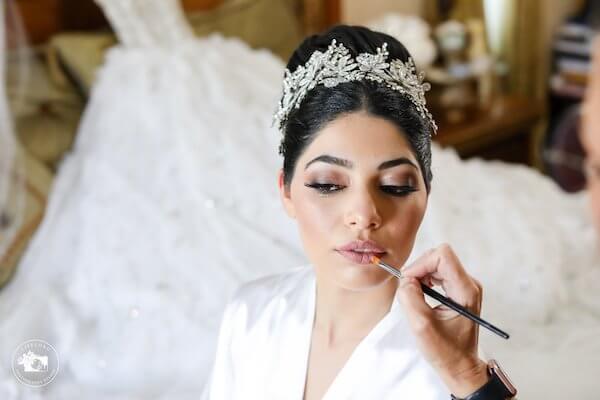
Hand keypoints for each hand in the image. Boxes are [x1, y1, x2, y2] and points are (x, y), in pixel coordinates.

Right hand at [396, 244, 488, 397]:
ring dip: (420, 276)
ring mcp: (465, 285)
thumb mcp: (422, 326)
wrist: (460, 366)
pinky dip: (424, 281)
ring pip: (436, 263)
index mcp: (466, 291)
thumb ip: (410, 298)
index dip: (421, 264)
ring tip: (415, 296)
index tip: (408, 281)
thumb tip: (406, 279)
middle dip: (418, 270)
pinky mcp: (458, 289)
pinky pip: (437, 273)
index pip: (442, 256)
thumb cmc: (445, 351)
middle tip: (408, 291)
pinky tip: (421, 296)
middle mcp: (469, 283)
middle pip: (438, 257)